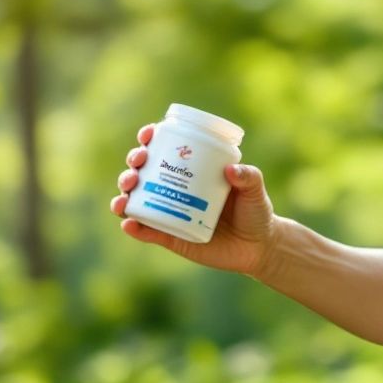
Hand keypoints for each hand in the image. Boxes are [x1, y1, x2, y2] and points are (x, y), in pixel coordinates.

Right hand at [110, 123, 279, 279]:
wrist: (257, 247)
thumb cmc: (255, 211)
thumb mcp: (254, 190)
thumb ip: (249, 177)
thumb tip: (231, 170)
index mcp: (191, 170)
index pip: (165, 148)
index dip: (150, 139)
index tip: (148, 135)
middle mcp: (175, 189)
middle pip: (143, 171)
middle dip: (133, 164)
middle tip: (139, 163)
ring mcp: (170, 213)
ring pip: (137, 200)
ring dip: (124, 194)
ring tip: (127, 193)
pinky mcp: (170, 237)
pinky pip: (147, 231)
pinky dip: (134, 227)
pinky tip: (129, 223)